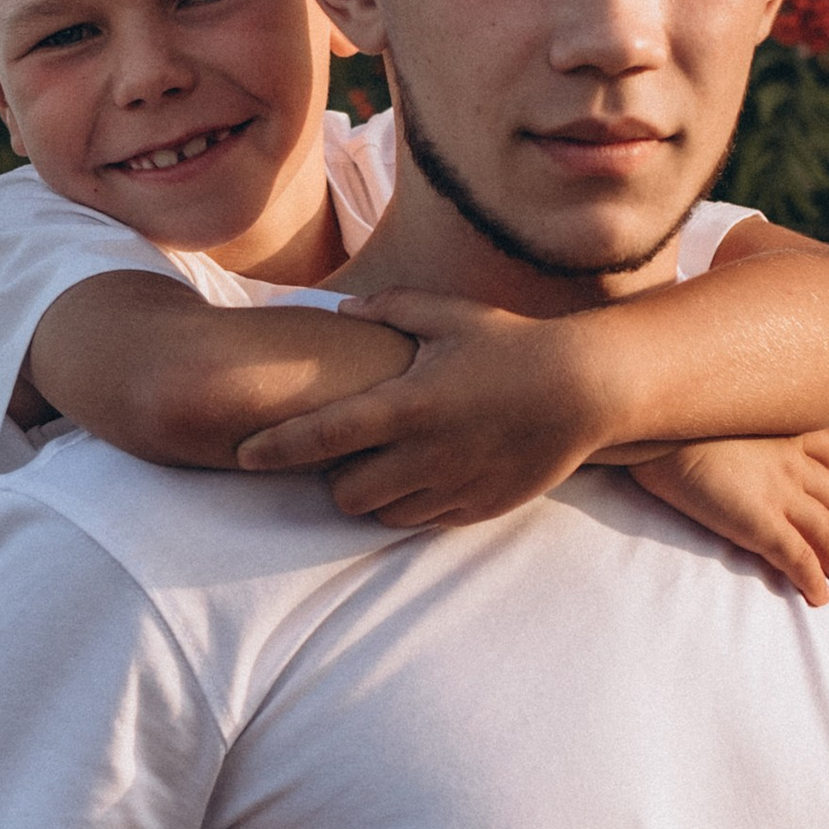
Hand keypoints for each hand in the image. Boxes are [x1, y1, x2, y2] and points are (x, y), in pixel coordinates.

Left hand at [233, 292, 609, 524]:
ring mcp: (453, 485)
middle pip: (345, 494)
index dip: (275, 447)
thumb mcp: (451, 314)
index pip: (322, 435)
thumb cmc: (512, 344)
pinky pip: (426, 520)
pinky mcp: (479, 507)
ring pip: (383, 515)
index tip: (242, 454)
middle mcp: (424, 454)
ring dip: (374, 495)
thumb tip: (343, 308)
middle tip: (347, 451)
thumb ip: (391, 308)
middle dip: (334, 479)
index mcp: (407, 405)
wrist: (586, 389)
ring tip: (389, 463)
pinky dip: (415, 504)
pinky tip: (429, 472)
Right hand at [628, 433, 828, 604]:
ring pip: (828, 530)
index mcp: (780, 428)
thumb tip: (722, 446)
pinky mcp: (761, 520)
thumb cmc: (671, 423)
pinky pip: (799, 555)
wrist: (654, 429)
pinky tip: (820, 596)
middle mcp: (789, 458)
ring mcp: (779, 490)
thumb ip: (733, 429)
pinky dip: (814, 578)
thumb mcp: (715, 414)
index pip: (828, 450)